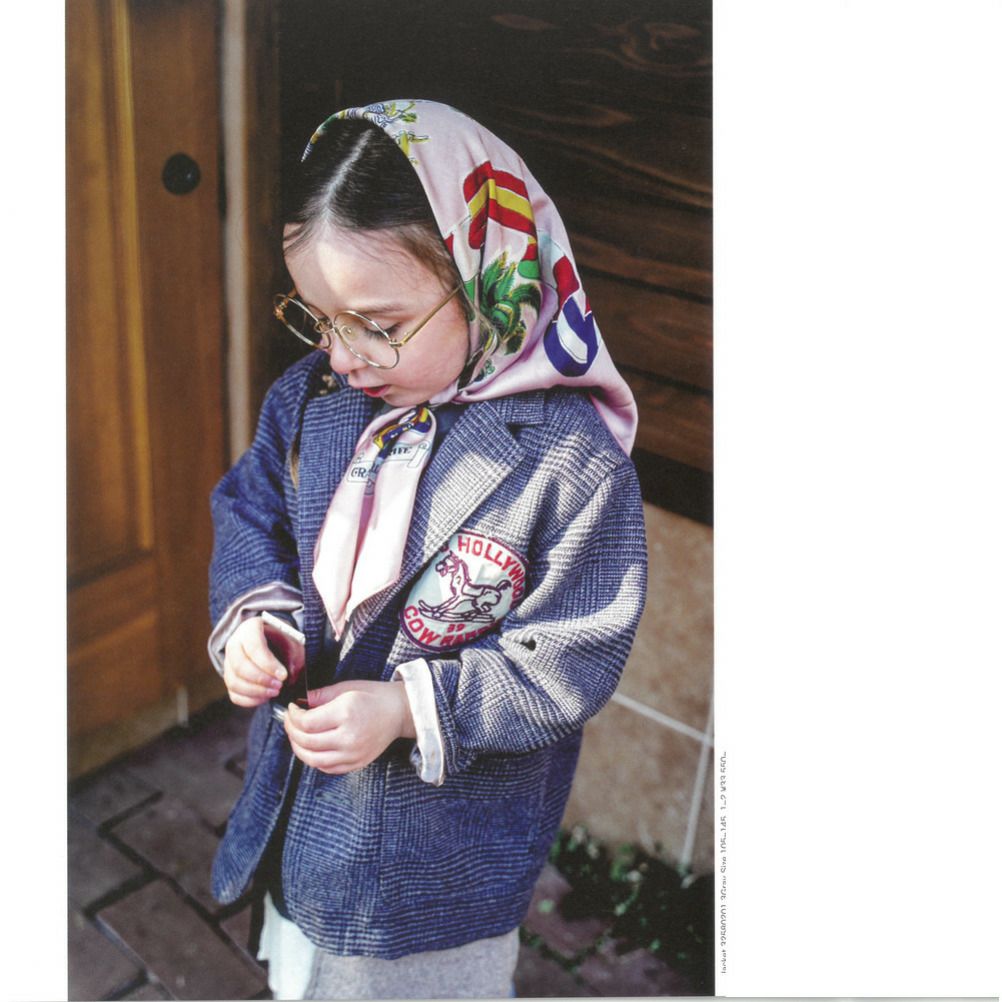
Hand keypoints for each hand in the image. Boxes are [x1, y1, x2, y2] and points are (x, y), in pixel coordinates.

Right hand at [222, 616, 297, 707]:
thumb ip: (291, 655)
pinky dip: (249, 700)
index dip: (268, 664)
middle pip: (240, 666)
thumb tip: (288, 676)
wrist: (274, 642)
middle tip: (279, 686)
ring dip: (255, 692)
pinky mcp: (230, 678)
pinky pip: (234, 694)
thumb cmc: (283, 640)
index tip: (283, 675)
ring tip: (274, 692)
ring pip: (234, 681)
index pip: (253, 647)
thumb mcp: (292, 640)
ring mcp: (229, 662)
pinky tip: (264, 698)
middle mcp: (234, 643)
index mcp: (250, 628)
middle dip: (261, 680)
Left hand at [284, 680, 415, 774]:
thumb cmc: (374, 696)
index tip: (291, 709)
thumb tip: (299, 702)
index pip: (307, 723)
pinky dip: (313, 759)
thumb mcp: (346, 687)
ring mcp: (353, 754)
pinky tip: (311, 747)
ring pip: (313, 759)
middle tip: (289, 721)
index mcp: (346, 714)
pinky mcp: (356, 763)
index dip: (293, 716)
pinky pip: (326, 768)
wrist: (399, 712)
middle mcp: (349, 737)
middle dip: (291, 731)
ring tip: (296, 736)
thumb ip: (320, 696)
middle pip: (306, 742)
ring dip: (298, 748)